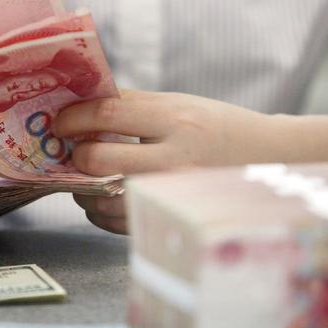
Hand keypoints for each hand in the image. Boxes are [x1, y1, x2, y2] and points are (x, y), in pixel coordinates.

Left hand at [53, 89, 277, 233]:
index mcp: (175, 121)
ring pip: (100, 199)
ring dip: (81, 187)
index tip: (59, 121)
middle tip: (72, 150)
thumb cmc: (218, 127)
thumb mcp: (181, 104)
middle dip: (74, 155)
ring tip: (86, 175)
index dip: (73, 117)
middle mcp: (172, 160)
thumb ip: (133, 106)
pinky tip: (104, 196)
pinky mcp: (168, 220)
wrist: (267, 161)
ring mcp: (170, 196)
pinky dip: (99, 211)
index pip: (107, 114)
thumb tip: (82, 107)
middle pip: (97, 159)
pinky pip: (114, 223)